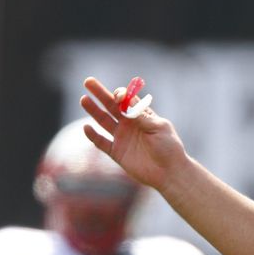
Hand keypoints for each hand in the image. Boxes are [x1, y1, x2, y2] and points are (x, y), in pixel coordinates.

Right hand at [80, 76, 188, 191]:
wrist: (169, 173)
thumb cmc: (169, 148)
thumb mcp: (159, 128)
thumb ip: (142, 116)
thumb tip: (126, 102)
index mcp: (142, 115)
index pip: (127, 100)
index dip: (120, 94)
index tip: (118, 95)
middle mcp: (129, 124)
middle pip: (111, 106)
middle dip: (100, 93)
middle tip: (88, 81)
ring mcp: (122, 137)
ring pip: (103, 121)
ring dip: (93, 110)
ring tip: (84, 99)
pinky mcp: (117, 152)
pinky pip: (101, 142)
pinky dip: (93, 136)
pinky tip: (87, 127)